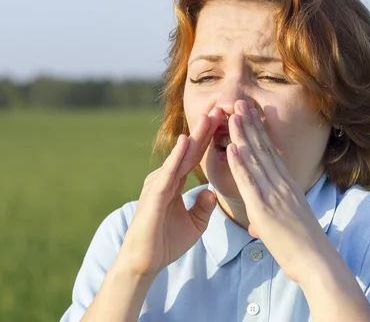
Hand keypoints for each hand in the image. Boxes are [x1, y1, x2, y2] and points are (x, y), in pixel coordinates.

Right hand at [114, 108, 222, 277]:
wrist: (145, 262)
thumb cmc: (165, 242)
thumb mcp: (194, 224)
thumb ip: (203, 207)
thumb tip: (212, 193)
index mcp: (175, 183)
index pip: (196, 156)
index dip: (210, 139)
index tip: (224, 121)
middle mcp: (166, 178)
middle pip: (190, 150)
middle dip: (205, 129)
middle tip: (220, 107)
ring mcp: (159, 184)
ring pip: (180, 156)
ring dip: (195, 136)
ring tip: (208, 116)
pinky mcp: (155, 195)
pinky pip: (168, 173)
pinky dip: (177, 157)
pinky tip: (185, 142)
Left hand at [226, 100, 329, 283]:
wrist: (317, 261)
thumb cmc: (303, 247)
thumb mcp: (286, 226)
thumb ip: (267, 219)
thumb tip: (257, 224)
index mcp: (288, 185)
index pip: (271, 152)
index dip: (259, 131)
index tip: (251, 114)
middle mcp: (282, 184)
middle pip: (263, 148)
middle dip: (250, 124)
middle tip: (240, 102)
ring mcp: (274, 195)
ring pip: (255, 159)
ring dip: (242, 135)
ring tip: (232, 114)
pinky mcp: (264, 209)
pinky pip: (250, 182)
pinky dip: (239, 164)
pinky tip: (231, 148)